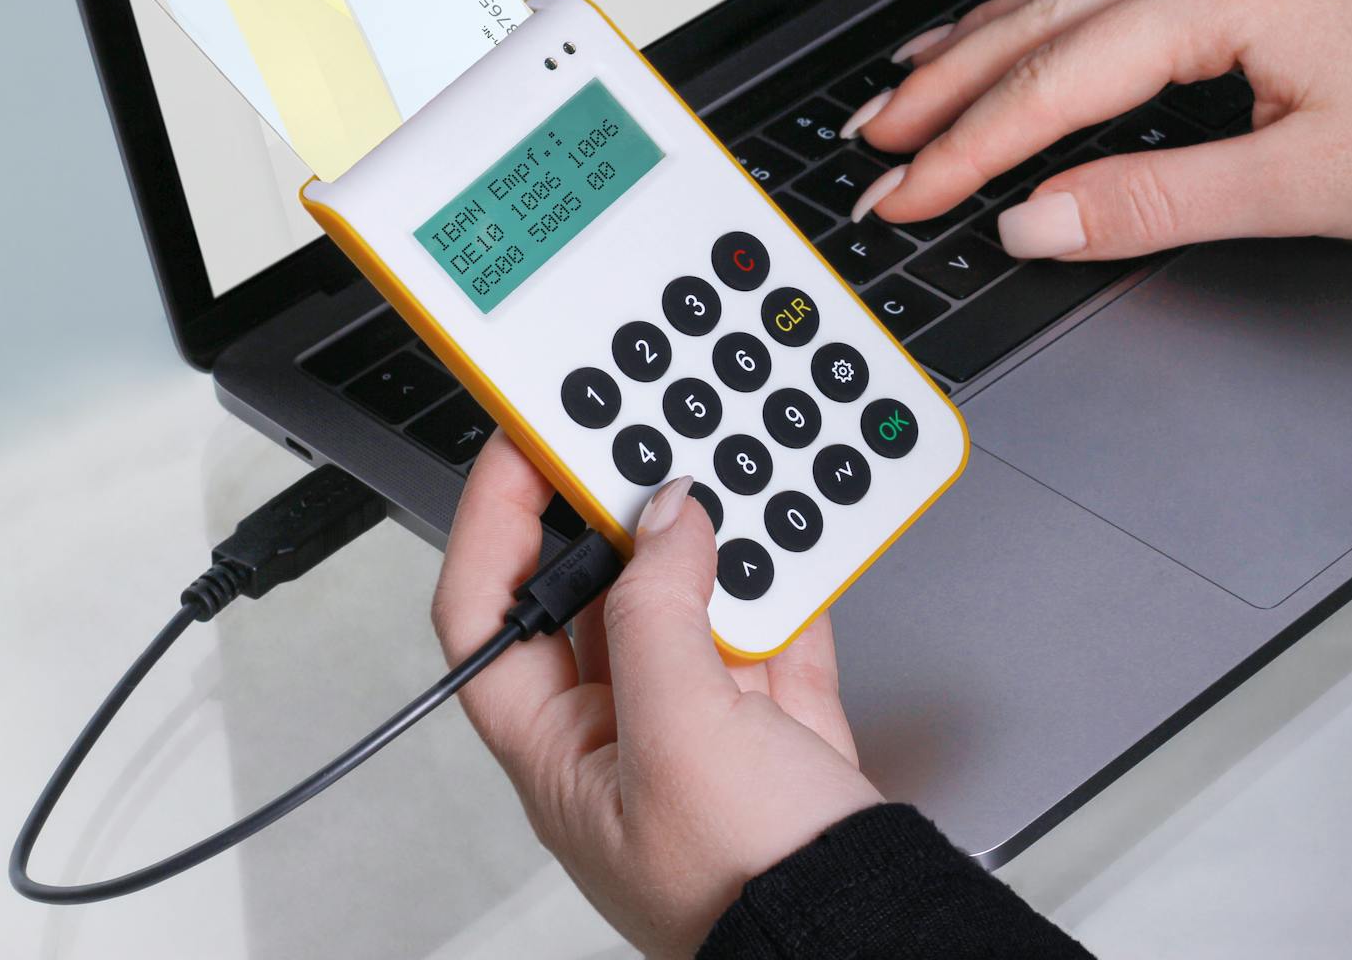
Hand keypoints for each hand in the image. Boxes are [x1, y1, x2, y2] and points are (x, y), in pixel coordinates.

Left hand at [432, 435, 882, 957]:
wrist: (863, 932)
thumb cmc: (744, 887)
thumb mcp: (677, 737)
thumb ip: (658, 614)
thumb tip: (662, 520)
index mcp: (558, 750)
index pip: (488, 611)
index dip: (491, 518)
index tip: (526, 440)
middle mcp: (621, 732)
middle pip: (595, 591)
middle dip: (616, 514)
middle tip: (640, 441)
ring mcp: (701, 725)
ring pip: (687, 598)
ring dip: (710, 537)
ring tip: (722, 477)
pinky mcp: (775, 722)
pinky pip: (767, 621)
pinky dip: (783, 574)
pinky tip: (793, 538)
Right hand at [845, 0, 1351, 256]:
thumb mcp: (1300, 189)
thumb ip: (1150, 202)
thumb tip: (1036, 223)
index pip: (1056, 80)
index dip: (968, 148)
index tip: (905, 193)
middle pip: (1045, 20)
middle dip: (949, 88)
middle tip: (873, 140)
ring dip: (988, 38)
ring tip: (913, 79)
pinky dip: (1055, 11)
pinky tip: (1025, 26)